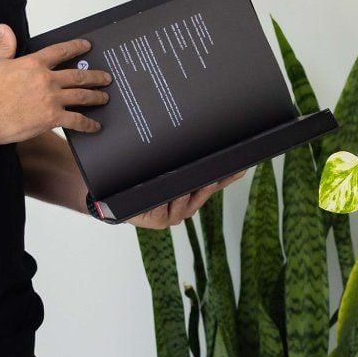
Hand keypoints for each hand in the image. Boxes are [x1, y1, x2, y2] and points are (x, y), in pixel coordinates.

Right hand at [0, 25, 112, 147]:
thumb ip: (4, 46)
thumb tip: (4, 28)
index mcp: (33, 64)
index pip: (60, 51)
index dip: (76, 47)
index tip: (87, 46)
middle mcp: (47, 79)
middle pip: (78, 75)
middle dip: (95, 76)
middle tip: (106, 77)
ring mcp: (51, 99)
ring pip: (81, 96)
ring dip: (96, 96)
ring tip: (105, 96)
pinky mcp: (51, 118)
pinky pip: (76, 120)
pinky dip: (88, 124)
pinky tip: (95, 126)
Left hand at [124, 170, 247, 229]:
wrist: (115, 199)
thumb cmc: (141, 182)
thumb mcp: (163, 168)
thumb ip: (180, 161)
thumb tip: (192, 136)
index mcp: (192, 191)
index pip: (216, 182)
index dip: (229, 176)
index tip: (242, 167)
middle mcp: (187, 204)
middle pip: (204, 193)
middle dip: (211, 184)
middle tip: (219, 175)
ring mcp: (175, 214)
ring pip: (186, 202)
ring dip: (189, 194)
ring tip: (193, 186)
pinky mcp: (161, 221)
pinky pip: (167, 210)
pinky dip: (168, 202)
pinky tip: (167, 197)